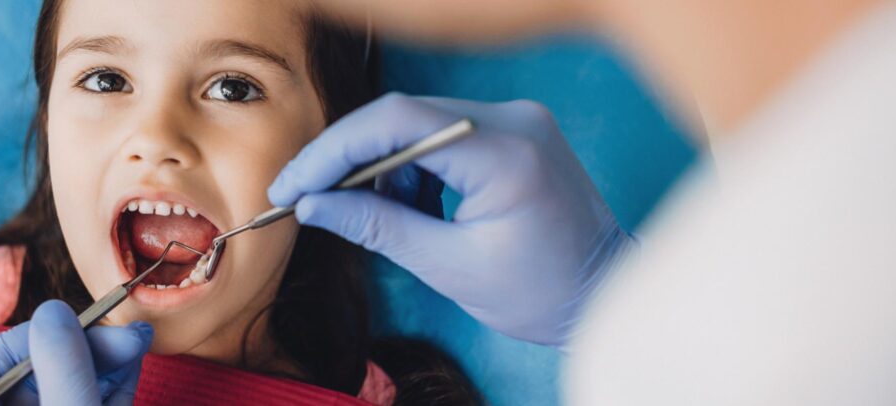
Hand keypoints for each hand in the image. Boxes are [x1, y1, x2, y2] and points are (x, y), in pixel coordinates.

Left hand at [0, 300, 152, 404]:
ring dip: (104, 360)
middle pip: (29, 371)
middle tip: (126, 335)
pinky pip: (88, 399)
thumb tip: (54, 310)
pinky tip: (132, 364)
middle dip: (81, 347)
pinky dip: (112, 382)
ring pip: (64, 383)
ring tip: (136, 344)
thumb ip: (63, 371)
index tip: (67, 334)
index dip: (20, 343)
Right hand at [268, 93, 630, 344]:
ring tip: (374, 216)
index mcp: (506, 153)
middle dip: (347, 157)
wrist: (602, 294)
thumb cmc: (539, 293)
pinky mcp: (513, 130)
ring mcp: (516, 119)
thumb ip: (378, 227)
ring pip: (418, 122)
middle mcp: (513, 119)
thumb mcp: (450, 267)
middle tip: (305, 196)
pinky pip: (442, 133)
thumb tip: (314, 206)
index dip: (333, 150)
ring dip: (380, 166)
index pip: (398, 122)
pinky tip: (411, 207)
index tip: (294, 185)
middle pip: (403, 114)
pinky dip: (412, 167)